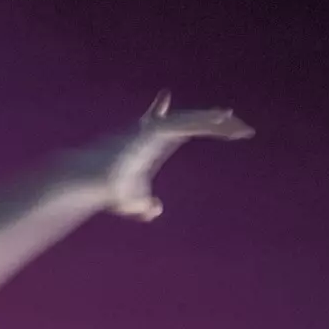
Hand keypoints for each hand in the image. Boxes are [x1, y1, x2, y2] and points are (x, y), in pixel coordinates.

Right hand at [109, 89, 254, 220]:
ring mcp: (152, 128)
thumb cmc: (107, 189)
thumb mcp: (132, 202)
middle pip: (189, 121)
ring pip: (190, 119)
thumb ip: (144, 205)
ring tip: (235, 121)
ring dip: (214, 120)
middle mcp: (152, 130)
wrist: (91, 182)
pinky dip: (204, 120)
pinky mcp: (152, 129)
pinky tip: (222, 118)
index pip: (178, 128)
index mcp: (151, 142)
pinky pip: (185, 122)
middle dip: (213, 122)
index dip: (196, 123)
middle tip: (237, 124)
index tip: (216, 119)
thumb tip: (156, 210)